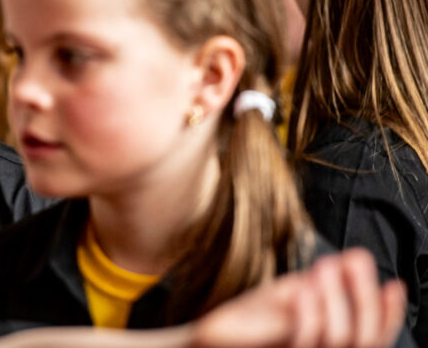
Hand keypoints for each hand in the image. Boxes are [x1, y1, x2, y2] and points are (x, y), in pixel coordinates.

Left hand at [192, 247, 406, 347]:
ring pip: (338, 342)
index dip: (388, 315)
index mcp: (326, 345)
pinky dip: (308, 315)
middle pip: (363, 342)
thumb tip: (348, 259)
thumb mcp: (287, 300)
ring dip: (335, 300)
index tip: (392, 284)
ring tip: (326, 266)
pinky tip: (304, 288)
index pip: (372, 339)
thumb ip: (318, 287)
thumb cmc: (246, 325)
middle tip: (356, 259)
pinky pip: (300, 343)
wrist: (205, 343)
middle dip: (364, 299)